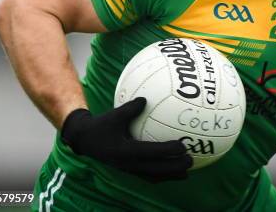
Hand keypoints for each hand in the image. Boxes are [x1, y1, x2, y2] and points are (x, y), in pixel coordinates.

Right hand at [61, 97, 191, 181]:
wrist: (85, 141)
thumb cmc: (101, 125)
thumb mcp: (114, 115)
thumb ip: (130, 108)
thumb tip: (145, 99)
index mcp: (124, 151)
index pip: (149, 152)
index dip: (167, 151)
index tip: (182, 147)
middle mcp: (127, 164)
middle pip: (155, 170)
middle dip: (174, 168)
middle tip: (191, 161)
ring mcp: (128, 169)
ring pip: (153, 176)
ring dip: (170, 175)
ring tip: (187, 172)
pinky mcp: (129, 170)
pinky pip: (148, 175)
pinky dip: (162, 174)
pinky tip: (173, 171)